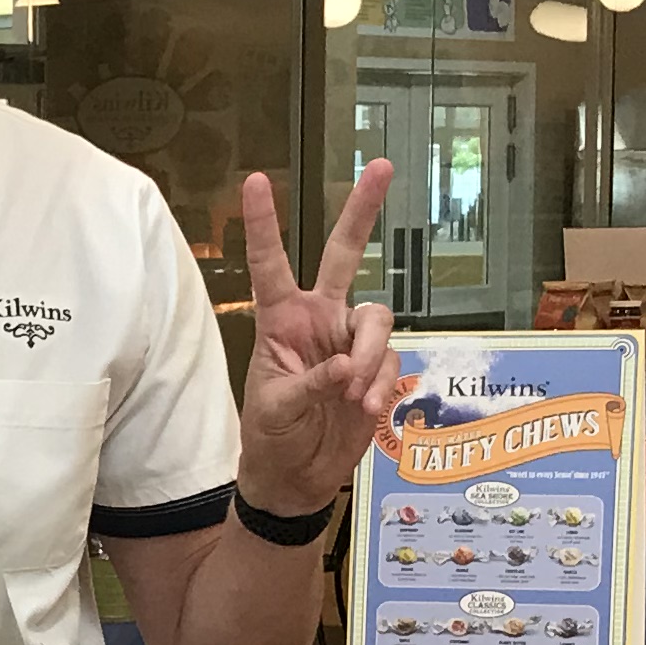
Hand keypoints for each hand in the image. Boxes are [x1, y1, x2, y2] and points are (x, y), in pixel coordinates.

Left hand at [232, 163, 404, 517]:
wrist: (296, 478)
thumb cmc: (271, 437)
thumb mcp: (275, 410)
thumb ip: (308, 384)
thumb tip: (345, 367)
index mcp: (280, 320)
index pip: (269, 263)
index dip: (263, 223)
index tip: (254, 180)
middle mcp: (319, 319)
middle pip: (345, 253)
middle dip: (362, 211)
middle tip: (382, 166)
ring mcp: (350, 341)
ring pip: (378, 318)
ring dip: (371, 355)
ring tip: (355, 395)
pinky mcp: (376, 368)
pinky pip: (391, 360)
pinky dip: (382, 384)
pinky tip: (367, 410)